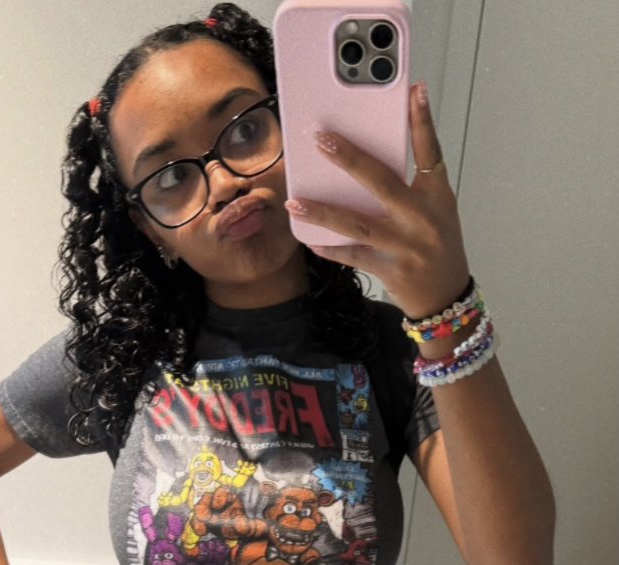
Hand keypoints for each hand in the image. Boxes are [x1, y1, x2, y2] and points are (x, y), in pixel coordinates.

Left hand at [284, 81, 470, 319]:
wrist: (445, 297)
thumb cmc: (437, 247)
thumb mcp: (436, 209)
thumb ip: (411, 183)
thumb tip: (371, 154)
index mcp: (436, 195)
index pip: (430, 151)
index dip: (422, 120)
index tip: (413, 90)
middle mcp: (421, 217)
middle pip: (382, 182)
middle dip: (350, 159)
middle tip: (322, 140)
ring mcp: (405, 245)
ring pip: (358, 223)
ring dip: (323, 212)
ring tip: (296, 202)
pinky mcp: (389, 269)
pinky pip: (353, 255)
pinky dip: (330, 247)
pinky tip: (309, 238)